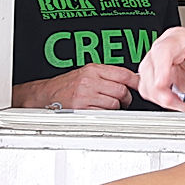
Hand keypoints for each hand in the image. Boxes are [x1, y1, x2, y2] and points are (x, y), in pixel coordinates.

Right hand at [11, 64, 138, 109]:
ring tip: (107, 106)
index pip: (123, 74)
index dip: (135, 81)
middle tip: (122, 101)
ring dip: (115, 107)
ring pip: (115, 103)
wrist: (45, 95)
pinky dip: (105, 114)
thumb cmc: (65, 86)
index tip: (140, 86)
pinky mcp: (82, 108)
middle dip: (125, 98)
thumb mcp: (85, 74)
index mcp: (92, 69)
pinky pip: (104, 113)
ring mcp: (86, 95)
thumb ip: (106, 76)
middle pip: (121, 90)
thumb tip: (129, 81)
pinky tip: (98, 111)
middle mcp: (90, 80)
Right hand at [137, 26, 184, 109]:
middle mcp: (162, 48)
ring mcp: (156, 62)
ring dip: (162, 98)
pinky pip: (149, 91)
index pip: (162, 51)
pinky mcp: (154, 76)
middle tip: (182, 102)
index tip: (163, 86)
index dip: (160, 70)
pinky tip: (176, 101)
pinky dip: (161, 100)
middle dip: (162, 91)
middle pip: (149, 70)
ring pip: (146, 83)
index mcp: (177, 39)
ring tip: (183, 103)